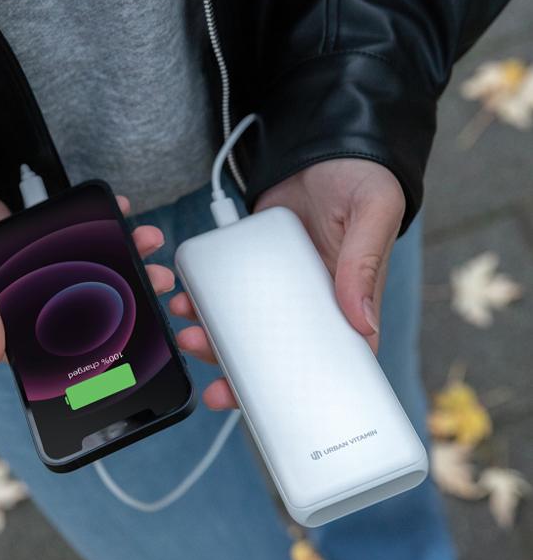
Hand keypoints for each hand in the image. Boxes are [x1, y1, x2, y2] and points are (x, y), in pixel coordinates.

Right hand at [0, 174, 174, 366]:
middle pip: (83, 305)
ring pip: (89, 270)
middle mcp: (21, 301)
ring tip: (151, 244)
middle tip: (161, 282)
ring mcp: (35, 271)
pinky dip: (104, 225)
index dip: (97, 340)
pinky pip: (79, 238)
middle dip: (126, 294)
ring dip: (124, 257)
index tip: (137, 328)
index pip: (52, 344)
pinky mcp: (41, 242)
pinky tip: (125, 212)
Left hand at [169, 158, 405, 408]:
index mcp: (350, 304)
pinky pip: (227, 292)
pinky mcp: (253, 266)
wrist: (326, 146)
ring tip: (190, 337)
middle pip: (277, 358)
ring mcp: (280, 288)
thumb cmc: (364, 182)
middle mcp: (312, 304)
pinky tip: (186, 300)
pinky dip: (205, 301)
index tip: (271, 414)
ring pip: (244, 330)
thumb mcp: (372, 215)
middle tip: (214, 388)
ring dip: (215, 341)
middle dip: (242, 376)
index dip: (303, 397)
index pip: (333, 365)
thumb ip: (364, 263)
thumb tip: (361, 321)